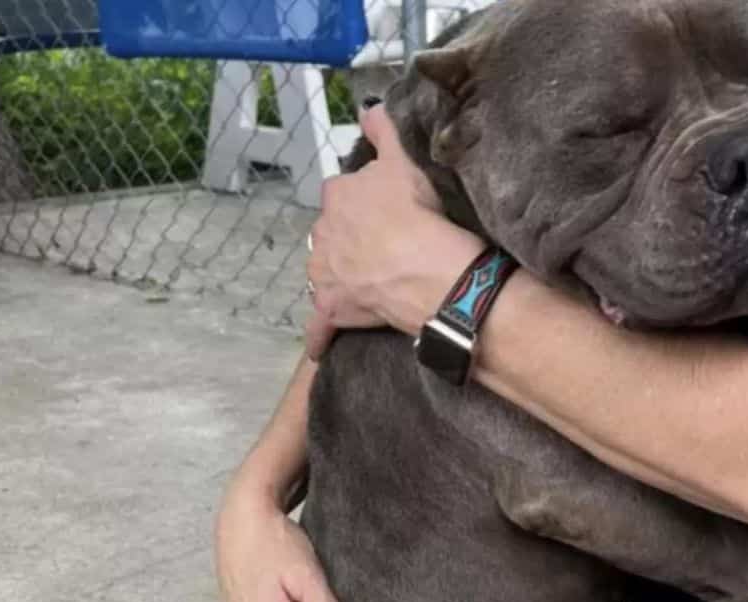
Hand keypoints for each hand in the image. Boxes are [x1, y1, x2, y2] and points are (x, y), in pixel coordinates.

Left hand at [303, 105, 483, 361]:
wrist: (427, 271)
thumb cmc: (418, 215)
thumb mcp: (405, 161)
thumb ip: (384, 132)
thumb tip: (369, 109)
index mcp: (337, 197)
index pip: (343, 195)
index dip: (365, 203)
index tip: (386, 211)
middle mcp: (322, 233)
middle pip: (332, 234)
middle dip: (349, 240)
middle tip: (382, 247)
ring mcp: (323, 274)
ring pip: (323, 273)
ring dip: (336, 277)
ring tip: (363, 282)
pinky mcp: (332, 310)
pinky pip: (320, 327)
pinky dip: (320, 336)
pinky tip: (321, 346)